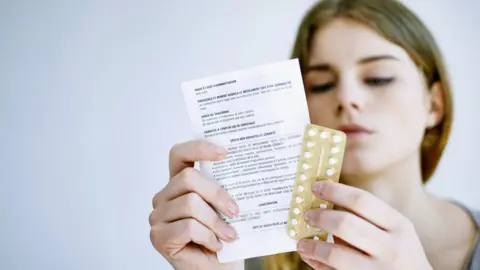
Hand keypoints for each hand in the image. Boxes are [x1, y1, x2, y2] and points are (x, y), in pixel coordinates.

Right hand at [149, 140, 240, 269]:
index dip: (199, 148)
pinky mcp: (158, 237)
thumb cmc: (223, 238)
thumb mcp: (225, 208)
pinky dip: (208, 236)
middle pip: (187, 178)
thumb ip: (224, 187)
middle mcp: (164, 197)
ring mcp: (158, 217)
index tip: (224, 153)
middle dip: (217, 194)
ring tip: (230, 234)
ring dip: (216, 221)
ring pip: (190, 204)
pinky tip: (216, 245)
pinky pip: (187, 227)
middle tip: (235, 210)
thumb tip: (243, 167)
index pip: (179, 154)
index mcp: (179, 183)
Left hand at [296, 181, 431, 269]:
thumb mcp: (395, 233)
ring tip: (301, 242)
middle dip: (320, 217)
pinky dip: (317, 265)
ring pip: (336, 254)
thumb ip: (368, 218)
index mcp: (399, 225)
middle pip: (346, 224)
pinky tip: (310, 258)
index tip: (316, 186)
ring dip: (313, 246)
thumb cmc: (400, 255)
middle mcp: (392, 248)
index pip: (362, 200)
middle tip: (306, 214)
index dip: (335, 191)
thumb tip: (324, 203)